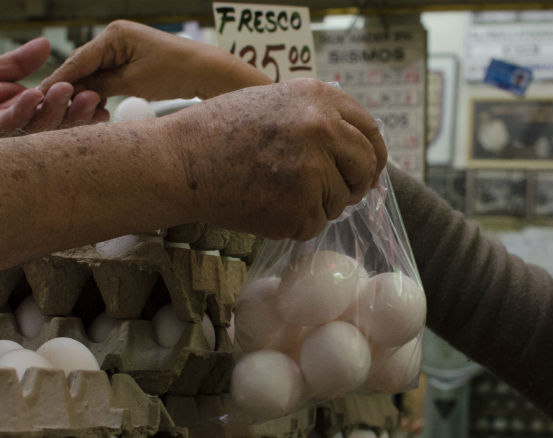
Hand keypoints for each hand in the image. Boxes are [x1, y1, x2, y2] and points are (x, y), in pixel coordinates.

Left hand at [0, 38, 108, 140]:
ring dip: (55, 110)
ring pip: (38, 128)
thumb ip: (18, 63)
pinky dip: (22, 110)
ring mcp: (3, 134)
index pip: (57, 109)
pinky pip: (8, 124)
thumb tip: (45, 44)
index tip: (97, 93)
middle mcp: (18, 126)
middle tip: (93, 97)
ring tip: (68, 92)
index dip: (77, 104)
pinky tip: (32, 95)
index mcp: (22, 110)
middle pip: (55, 124)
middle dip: (76, 112)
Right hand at [39, 20, 271, 100]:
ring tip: (69, 113)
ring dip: (86, 93)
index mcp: (113, 35)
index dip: (59, 81)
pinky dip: (101, 91)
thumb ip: (101, 86)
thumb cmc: (175, 73)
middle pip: (83, 66)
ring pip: (94, 74)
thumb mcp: (133, 82)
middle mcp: (114, 36)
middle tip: (50, 110)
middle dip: (70, 89)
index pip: (78, 61)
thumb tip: (72, 93)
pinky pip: (108, 76)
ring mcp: (122, 48)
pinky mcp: (130, 60)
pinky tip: (92, 107)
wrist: (206, 71)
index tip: (39, 98)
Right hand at [167, 79, 386, 240]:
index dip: (372, 154)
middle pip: (365, 168)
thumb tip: (356, 147)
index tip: (368, 170)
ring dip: (317, 206)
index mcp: (319, 98)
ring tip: (275, 193)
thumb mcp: (273, 102)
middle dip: (354, 185)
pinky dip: (295, 223)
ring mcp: (313, 170)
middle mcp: (323, 129)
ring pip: (339, 202)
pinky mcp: (299, 207)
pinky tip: (264, 207)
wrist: (180, 162)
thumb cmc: (218, 132)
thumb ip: (317, 116)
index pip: (370, 130)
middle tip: (338, 194)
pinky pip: (314, 224)